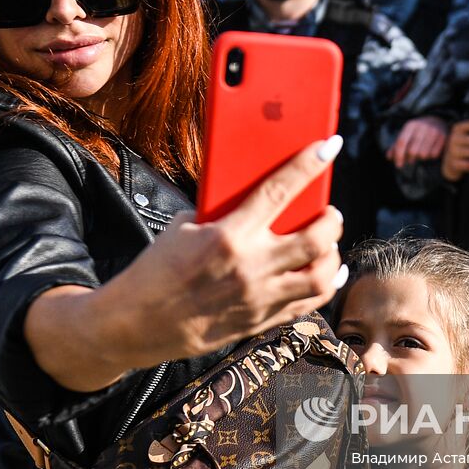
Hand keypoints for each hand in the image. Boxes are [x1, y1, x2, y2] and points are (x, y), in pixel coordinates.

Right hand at [26, 135, 347, 390]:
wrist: (135, 323)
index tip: (328, 146)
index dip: (309, 165)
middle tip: (329, 212)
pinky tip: (326, 274)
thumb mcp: (183, 228)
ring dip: (332, 256)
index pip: (279, 191)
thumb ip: (222, 214)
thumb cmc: (156, 269)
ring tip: (329, 244)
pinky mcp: (258, 323)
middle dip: (332, 221)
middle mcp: (250, 267)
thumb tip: (253, 198)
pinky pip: (306, 305)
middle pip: (315, 239)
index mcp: (227, 235)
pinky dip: (323, 287)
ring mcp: (257, 299)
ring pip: (319, 277)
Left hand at [386, 116, 448, 167]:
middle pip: (412, 151)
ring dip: (421, 157)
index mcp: (410, 125)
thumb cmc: (417, 131)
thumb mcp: (406, 135)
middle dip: (410, 158)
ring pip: (423, 154)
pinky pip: (434, 155)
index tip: (398, 165)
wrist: (437, 120)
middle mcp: (422, 127)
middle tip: (411, 159)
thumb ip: (396, 146)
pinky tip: (430, 151)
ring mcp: (434, 131)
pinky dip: (431, 156)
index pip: (401, 142)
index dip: (398, 155)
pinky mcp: (443, 137)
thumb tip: (389, 157)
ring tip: (421, 153)